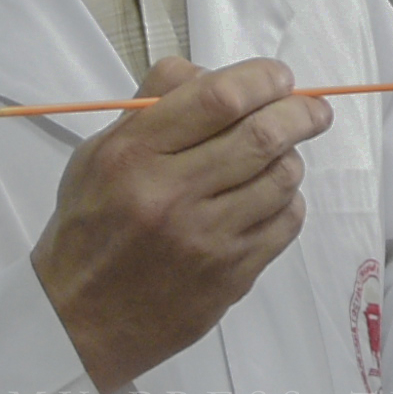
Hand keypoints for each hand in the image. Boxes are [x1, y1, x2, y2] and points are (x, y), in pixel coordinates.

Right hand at [35, 59, 336, 393]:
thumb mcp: (98, 154)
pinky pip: (285, 222)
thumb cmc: (90, 228)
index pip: (218, 98)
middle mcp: (171, 194)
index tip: (278, 77)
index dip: (262, 78)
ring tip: (277, 157)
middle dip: (300, 112)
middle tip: (312, 109)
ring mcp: (206, 239)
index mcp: (134, 155)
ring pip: (282, 178)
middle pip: (263, 135)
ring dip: (290, 158)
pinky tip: (268, 199)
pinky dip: (286, 201)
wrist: (80, 320)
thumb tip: (213, 73)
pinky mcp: (231, 275)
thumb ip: (153, 107)